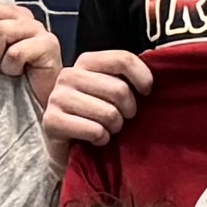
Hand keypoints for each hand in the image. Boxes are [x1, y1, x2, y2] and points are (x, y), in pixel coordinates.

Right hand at [39, 43, 153, 151]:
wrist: (68, 147)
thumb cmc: (96, 117)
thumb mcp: (111, 92)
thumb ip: (127, 78)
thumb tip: (154, 73)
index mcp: (85, 62)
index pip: (122, 59)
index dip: (142, 77)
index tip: (146, 92)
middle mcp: (68, 75)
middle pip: (119, 89)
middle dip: (128, 110)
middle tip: (121, 118)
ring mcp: (57, 97)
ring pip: (108, 113)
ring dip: (114, 127)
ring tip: (107, 129)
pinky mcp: (52, 121)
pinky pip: (95, 130)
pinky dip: (102, 139)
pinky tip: (95, 139)